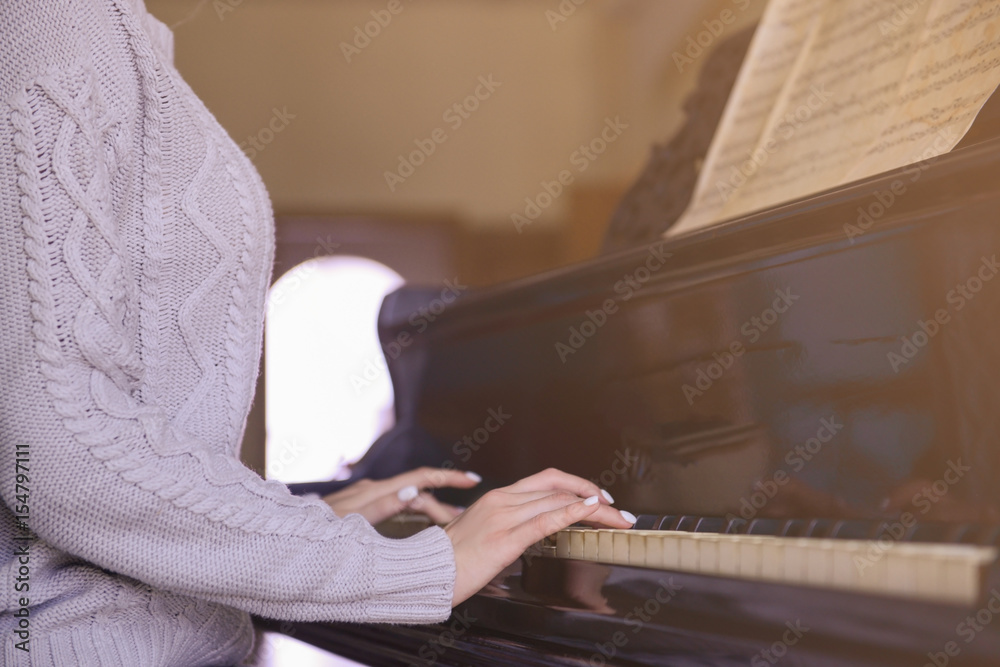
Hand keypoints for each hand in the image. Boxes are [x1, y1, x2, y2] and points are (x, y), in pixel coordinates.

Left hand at [322, 467, 480, 524]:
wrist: (288, 540)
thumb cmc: (317, 537)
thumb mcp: (353, 524)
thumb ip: (384, 506)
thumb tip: (413, 490)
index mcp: (375, 492)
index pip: (421, 478)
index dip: (448, 478)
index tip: (471, 481)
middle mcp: (372, 490)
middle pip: (418, 489)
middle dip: (444, 499)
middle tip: (465, 514)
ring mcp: (365, 498)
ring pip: (407, 499)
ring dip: (430, 508)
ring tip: (450, 521)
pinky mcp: (360, 508)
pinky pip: (394, 506)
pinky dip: (413, 512)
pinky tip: (418, 522)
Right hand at [444, 468, 635, 605]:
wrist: (425, 572)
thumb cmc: (450, 560)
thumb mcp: (480, 533)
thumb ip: (505, 525)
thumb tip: (531, 530)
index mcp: (497, 497)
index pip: (546, 481)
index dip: (576, 484)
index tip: (597, 496)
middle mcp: (502, 500)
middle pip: (558, 488)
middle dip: (593, 494)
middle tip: (616, 508)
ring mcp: (503, 517)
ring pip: (558, 501)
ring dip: (595, 508)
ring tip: (617, 518)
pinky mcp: (505, 538)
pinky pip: (547, 520)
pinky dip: (574, 512)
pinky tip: (591, 512)